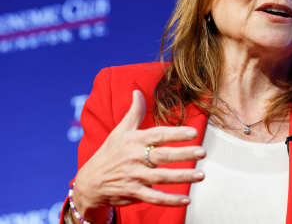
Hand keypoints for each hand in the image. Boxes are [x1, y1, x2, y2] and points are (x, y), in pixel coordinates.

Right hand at [72, 90, 205, 221]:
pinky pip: (154, 197)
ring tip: (201, 175)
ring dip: (182, 177)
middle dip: (183, 154)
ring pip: (162, 177)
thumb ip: (134, 112)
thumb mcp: (120, 131)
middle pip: (163, 156)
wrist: (89, 182)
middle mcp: (135, 158)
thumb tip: (137, 91)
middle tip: (202, 152)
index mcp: (134, 141)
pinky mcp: (134, 193)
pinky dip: (170, 200)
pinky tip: (186, 200)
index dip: (176, 133)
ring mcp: (135, 176)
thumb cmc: (109, 153)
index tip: (193, 132)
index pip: (158, 135)